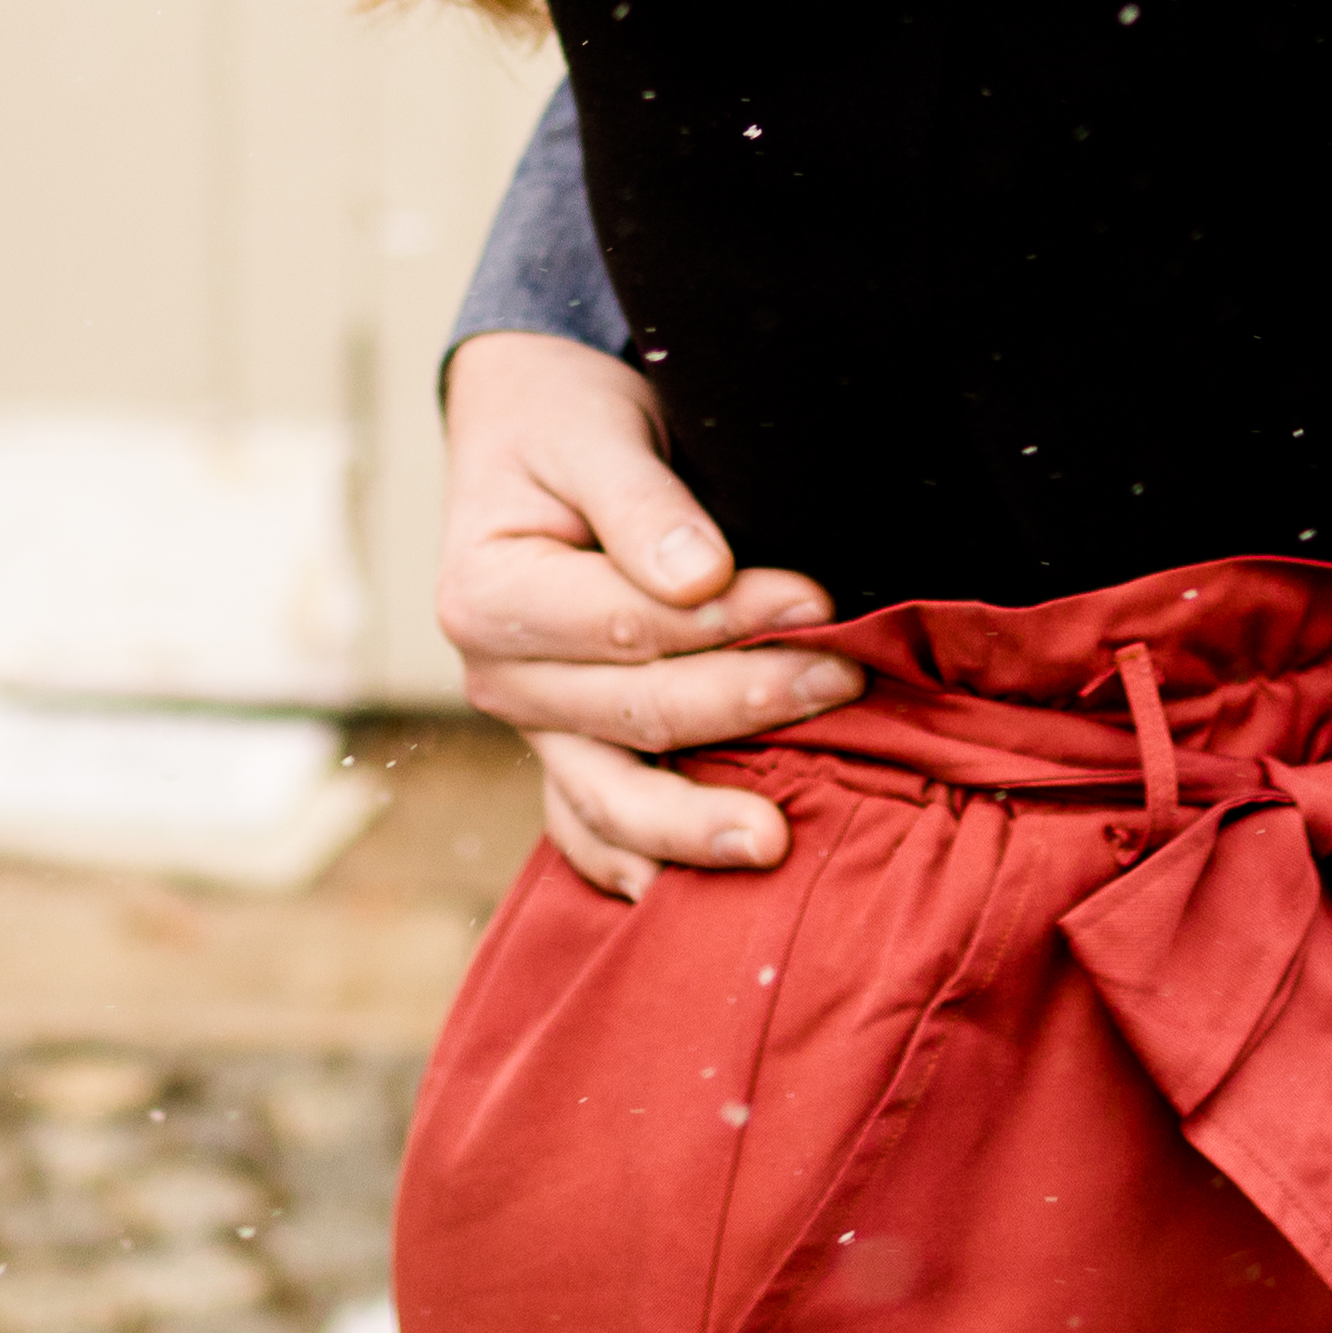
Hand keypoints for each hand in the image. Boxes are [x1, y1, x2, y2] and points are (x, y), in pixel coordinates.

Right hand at [437, 330, 861, 897]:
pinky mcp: (570, 752)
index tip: (816, 601)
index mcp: (486, 597)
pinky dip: (636, 868)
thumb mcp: (594, 435)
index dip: (724, 621)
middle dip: (745, 703)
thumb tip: (699, 577)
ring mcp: (534, 728)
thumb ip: (641, 504)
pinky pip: (594, 829)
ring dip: (697, 823)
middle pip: (632, 715)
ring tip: (780, 841)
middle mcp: (498, 679)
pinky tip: (691, 904)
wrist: (533, 438)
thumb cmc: (565, 429)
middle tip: (845, 678)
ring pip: (610, 801)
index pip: (622, 627)